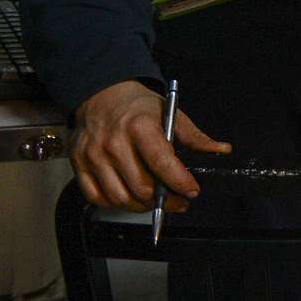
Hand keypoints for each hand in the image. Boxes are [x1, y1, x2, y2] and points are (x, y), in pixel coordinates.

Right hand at [71, 80, 231, 211]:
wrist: (101, 95)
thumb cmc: (138, 107)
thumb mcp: (170, 113)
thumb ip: (195, 136)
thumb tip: (221, 149)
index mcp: (140, 126)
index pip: (161, 162)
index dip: (179, 181)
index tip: (192, 191)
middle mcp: (114, 143)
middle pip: (141, 186)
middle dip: (164, 200)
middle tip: (178, 201)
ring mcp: (93, 156)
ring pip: (119, 197)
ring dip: (141, 206)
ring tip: (156, 201)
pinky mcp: (79, 165)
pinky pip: (96, 197)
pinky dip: (115, 203)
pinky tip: (130, 197)